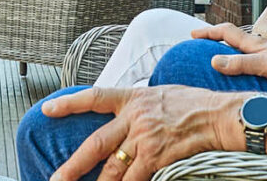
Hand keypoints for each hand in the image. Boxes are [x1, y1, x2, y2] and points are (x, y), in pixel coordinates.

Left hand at [44, 86, 241, 180]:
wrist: (220, 115)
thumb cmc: (196, 104)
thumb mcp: (161, 94)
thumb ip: (138, 106)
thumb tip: (124, 118)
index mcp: (133, 98)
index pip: (94, 97)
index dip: (69, 103)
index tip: (47, 110)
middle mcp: (135, 117)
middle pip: (95, 144)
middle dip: (73, 166)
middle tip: (55, 180)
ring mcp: (145, 138)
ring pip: (112, 169)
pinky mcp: (158, 156)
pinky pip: (134, 178)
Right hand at [190, 23, 266, 90]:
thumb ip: (242, 64)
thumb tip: (214, 61)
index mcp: (255, 44)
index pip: (227, 33)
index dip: (209, 33)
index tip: (192, 35)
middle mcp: (260, 49)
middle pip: (232, 41)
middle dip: (215, 42)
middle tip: (200, 49)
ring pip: (243, 54)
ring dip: (229, 56)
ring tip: (216, 67)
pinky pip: (253, 68)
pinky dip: (243, 71)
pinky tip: (243, 83)